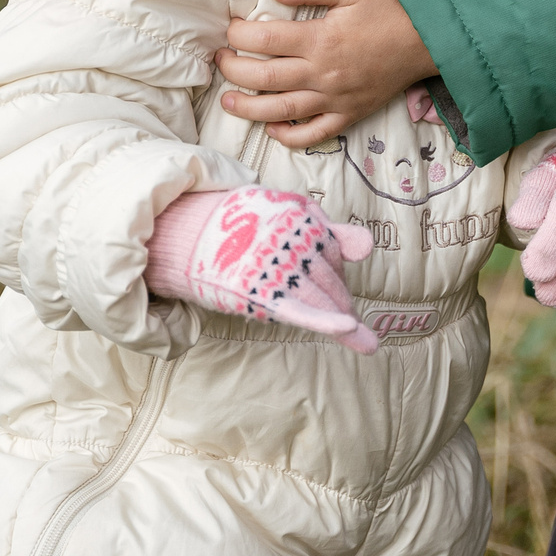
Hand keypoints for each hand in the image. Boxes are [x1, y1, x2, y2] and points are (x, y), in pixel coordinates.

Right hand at [146, 185, 379, 353]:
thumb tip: (369, 247)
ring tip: (361, 339)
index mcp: (300, 219)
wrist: (186, 233)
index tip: (336, 287)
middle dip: (340, 299)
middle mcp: (292, 241)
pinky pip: (300, 310)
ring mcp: (277, 267)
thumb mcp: (283, 216)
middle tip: (349, 319)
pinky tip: (351, 330)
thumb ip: (327, 231)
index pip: (333, 251)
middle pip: (330, 278)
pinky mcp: (260, 292)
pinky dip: (327, 321)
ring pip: (321, 296)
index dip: (337, 271)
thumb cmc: (239, 226)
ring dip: (343, 318)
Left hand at [214, 0, 439, 147]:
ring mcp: (336, 99)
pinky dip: (289, 136)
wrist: (428, 38)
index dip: (239, 34)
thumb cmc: (389, 9)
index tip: (230, 28)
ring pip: (282, 111)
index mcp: (321, 40)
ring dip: (249, 109)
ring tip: (227, 101)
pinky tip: (272, 129)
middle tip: (220, 61)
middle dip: (234, 70)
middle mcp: (324, 74)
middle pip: (265, 78)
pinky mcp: (349, 114)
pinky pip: (314, 134)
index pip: (265, 39)